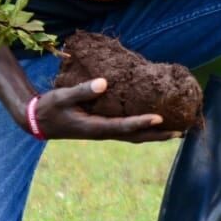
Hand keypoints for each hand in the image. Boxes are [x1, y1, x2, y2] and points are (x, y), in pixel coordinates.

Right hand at [28, 78, 181, 142]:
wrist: (38, 121)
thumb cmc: (50, 108)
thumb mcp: (62, 97)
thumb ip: (82, 91)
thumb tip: (104, 83)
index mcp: (95, 128)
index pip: (124, 127)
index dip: (142, 123)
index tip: (161, 118)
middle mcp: (103, 133)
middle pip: (136, 137)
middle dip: (158, 135)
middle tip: (182, 132)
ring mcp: (103, 132)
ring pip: (133, 136)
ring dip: (154, 134)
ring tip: (175, 131)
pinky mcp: (102, 128)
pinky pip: (127, 131)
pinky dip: (142, 128)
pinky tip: (152, 122)